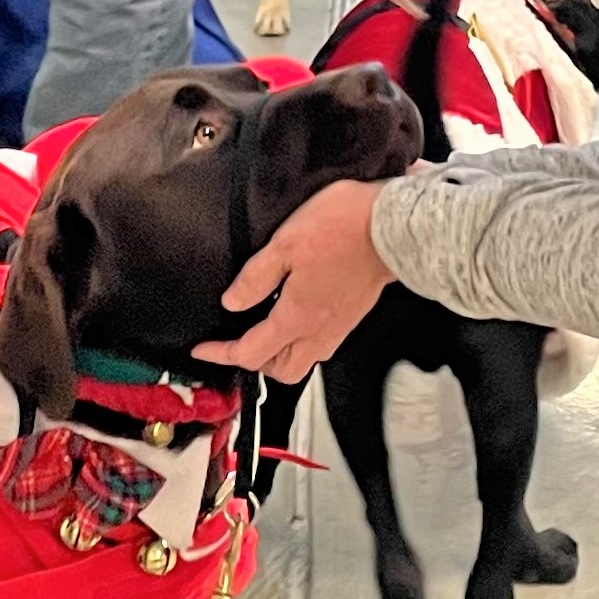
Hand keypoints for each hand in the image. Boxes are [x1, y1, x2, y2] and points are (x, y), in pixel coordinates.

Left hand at [192, 180, 391, 381]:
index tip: (203, 350)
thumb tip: (233, 302)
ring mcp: (340, 327)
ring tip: (264, 330)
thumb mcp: (285, 244)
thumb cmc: (344, 228)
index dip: (220, 354)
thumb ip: (255, 278)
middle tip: (235, 342)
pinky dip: (301, 340)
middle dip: (254, 363)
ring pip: (303, 360)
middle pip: (281, 371)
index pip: (250, 352)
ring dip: (279, 355)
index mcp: (297, 318)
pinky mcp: (353, 315)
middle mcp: (320, 332)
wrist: (395, 227)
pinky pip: (321, 343)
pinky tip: (295, 313)